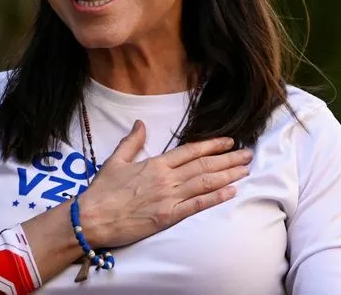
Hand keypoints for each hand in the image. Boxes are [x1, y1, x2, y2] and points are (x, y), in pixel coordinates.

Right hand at [78, 119, 251, 248]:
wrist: (92, 217)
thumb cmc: (102, 191)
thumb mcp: (115, 160)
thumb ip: (132, 141)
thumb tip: (140, 123)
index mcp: (155, 164)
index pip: (190, 151)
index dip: (212, 145)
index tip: (229, 141)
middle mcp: (166, 178)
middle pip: (204, 165)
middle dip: (229, 159)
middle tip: (248, 154)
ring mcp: (169, 198)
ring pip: (205, 183)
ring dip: (228, 175)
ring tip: (246, 169)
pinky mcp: (168, 217)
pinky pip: (197, 206)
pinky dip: (216, 197)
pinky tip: (232, 191)